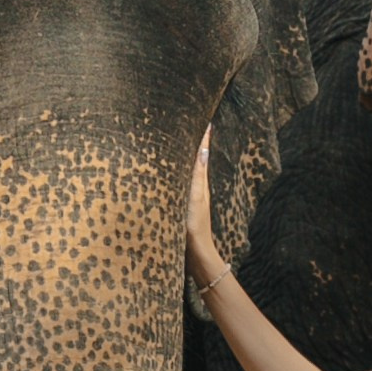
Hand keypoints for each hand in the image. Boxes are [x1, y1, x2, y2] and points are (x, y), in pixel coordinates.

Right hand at [187, 133, 219, 286]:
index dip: (202, 136)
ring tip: (177, 137)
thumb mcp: (195, 197)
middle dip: (192, 141)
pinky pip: (176, 181)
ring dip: (182, 154)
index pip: (201, 152)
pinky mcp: (178, 204)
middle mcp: (194, 186)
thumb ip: (197, 174)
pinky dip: (174, 170)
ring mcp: (186, 196)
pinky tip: (168, 169)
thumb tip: (203, 149)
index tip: (204, 118)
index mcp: (199, 181)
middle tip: (188, 120)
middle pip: (193, 158)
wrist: (193, 253)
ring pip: (184, 169)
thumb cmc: (194, 225)